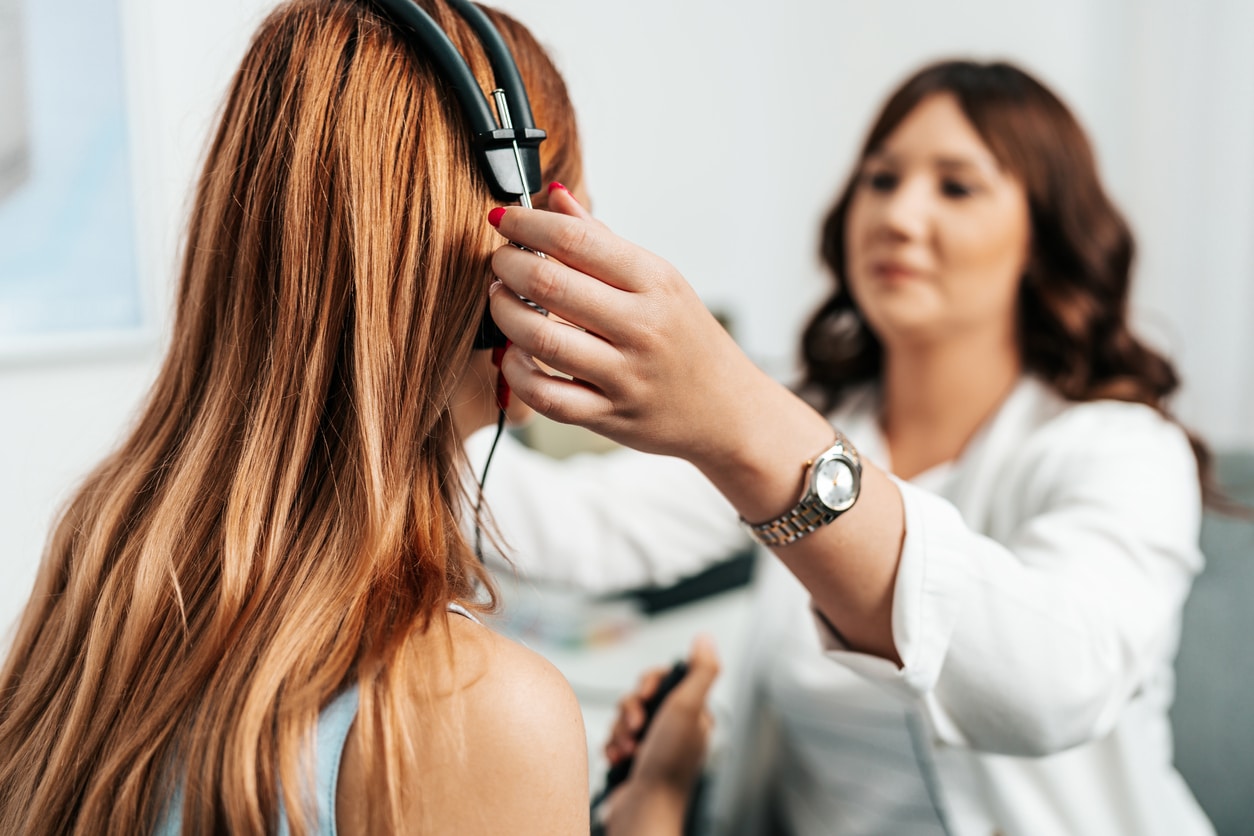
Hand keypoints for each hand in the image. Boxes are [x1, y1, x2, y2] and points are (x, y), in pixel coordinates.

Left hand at [486, 190, 775, 469]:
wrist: (726, 409)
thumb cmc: (686, 338)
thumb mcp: (660, 281)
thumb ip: (602, 241)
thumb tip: (555, 196)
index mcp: (655, 282)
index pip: (576, 240)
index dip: (527, 223)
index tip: (504, 219)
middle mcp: (642, 326)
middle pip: (550, 285)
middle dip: (508, 265)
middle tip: (499, 260)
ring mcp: (625, 375)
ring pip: (539, 339)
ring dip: (504, 312)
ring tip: (500, 298)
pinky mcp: (609, 415)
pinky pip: (546, 395)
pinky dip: (517, 372)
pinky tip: (514, 353)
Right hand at [602, 635, 719, 832]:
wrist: (645, 811)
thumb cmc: (668, 767)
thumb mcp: (689, 708)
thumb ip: (700, 670)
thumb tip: (704, 638)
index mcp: (692, 714)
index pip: (664, 678)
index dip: (648, 684)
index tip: (646, 695)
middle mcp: (674, 728)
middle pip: (639, 697)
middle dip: (630, 711)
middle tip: (637, 730)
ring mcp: (653, 745)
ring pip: (623, 718)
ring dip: (619, 732)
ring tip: (629, 750)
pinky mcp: (634, 760)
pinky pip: (614, 739)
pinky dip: (613, 747)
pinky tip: (620, 759)